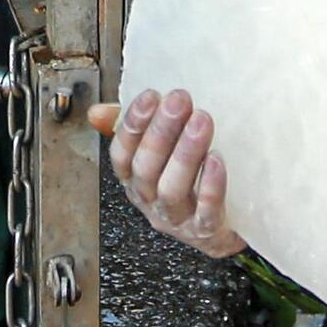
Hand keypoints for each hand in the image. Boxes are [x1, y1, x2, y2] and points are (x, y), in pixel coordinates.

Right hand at [89, 89, 245, 257]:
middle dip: (161, 132)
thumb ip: (134, 130)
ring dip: (185, 154)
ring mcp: (177, 218)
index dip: (132, 126)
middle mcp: (150, 201)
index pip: (122, 154)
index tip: (150, 96)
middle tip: (179, 101)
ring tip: (201, 122)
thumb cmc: (190, 184)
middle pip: (146, 169)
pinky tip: (217, 159)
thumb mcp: (159, 153)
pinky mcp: (206, 230)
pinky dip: (210, 186)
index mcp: (135, 180)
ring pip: (172, 189)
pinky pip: (206, 211)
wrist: (228, 224)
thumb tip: (97, 112)